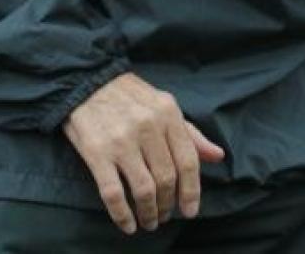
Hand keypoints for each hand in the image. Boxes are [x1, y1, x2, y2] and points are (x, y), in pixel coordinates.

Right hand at [63, 72, 224, 235]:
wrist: (86, 80)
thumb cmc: (129, 96)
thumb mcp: (162, 104)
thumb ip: (189, 132)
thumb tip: (218, 155)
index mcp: (167, 112)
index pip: (188, 160)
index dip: (192, 191)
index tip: (190, 211)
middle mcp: (147, 125)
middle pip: (167, 178)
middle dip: (168, 204)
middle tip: (165, 215)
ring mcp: (121, 139)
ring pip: (144, 189)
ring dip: (149, 213)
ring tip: (149, 220)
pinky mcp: (97, 152)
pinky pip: (113, 194)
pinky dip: (123, 215)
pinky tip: (128, 224)